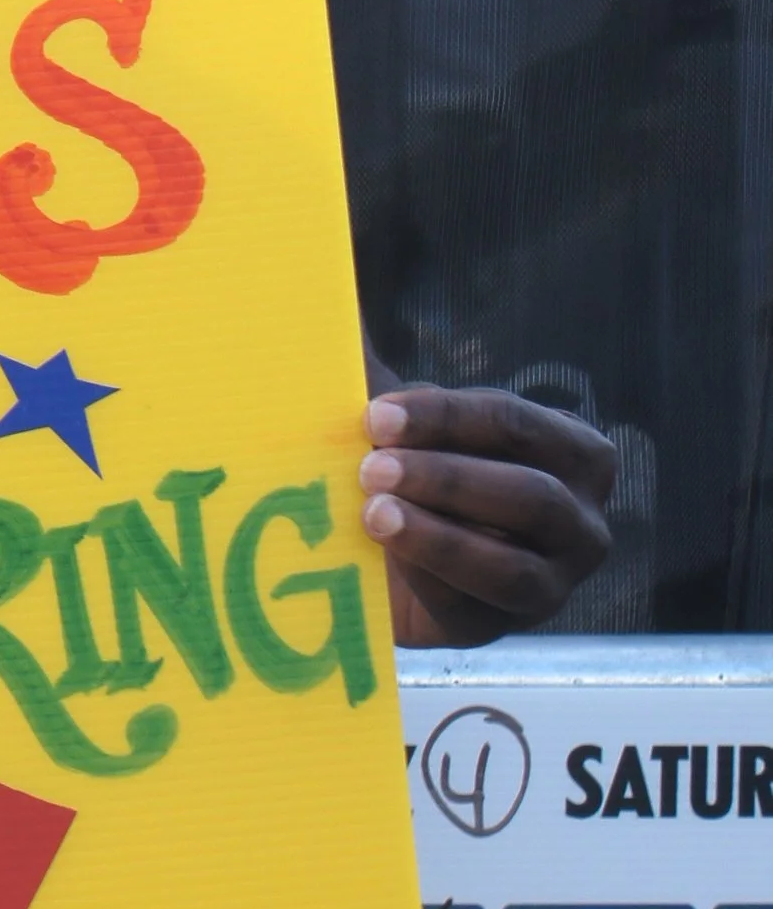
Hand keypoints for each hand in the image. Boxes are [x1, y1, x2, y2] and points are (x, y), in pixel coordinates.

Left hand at [357, 382, 615, 648]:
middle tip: (370, 466)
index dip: (444, 417)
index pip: (515, 424)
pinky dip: (428, 582)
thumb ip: (380, 363)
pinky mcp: (505, 628)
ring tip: (372, 513)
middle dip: (444, 478)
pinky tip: (383, 560)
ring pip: (509, 564)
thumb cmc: (410, 474)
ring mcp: (555, 582)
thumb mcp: (403, 421)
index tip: (375, 414)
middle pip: (526, 495)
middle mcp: (582, 520)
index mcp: (571, 452)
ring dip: (437, 536)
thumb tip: (326, 281)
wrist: (388, 562)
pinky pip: (476, 611)